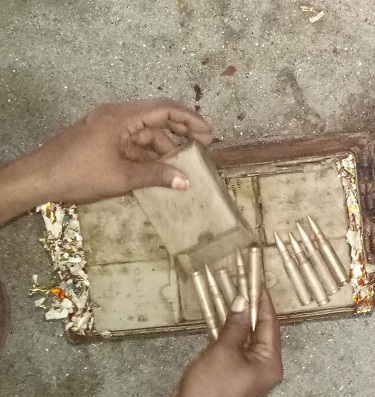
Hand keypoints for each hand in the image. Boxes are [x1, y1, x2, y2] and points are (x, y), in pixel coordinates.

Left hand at [0, 99, 212, 224]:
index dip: (191, 120)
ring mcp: (108, 127)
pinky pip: (133, 143)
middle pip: (157, 119)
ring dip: (165, 148)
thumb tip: (185, 181)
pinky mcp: (102, 140)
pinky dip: (148, 154)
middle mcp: (117, 116)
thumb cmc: (79, 174)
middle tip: (204, 148)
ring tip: (183, 167)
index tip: (209, 135)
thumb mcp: (122, 178)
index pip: (165, 109)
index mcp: (122, 117)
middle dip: (182, 133)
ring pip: (146, 133)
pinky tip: (160, 170)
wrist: (38, 179)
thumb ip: (156, 176)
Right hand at [163, 289, 283, 396]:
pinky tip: (218, 316)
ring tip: (230, 293)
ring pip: (244, 337)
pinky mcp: (230, 373)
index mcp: (270, 363)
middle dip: (250, 308)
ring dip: (236, 318)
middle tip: (243, 283)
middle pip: (260, 330)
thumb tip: (243, 301)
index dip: (263, 301)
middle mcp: (263, 366)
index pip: (271, 324)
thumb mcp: (224, 352)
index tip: (257, 281)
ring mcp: (246, 371)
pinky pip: (232, 347)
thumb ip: (235, 325)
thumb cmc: (211, 390)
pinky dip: (225, 332)